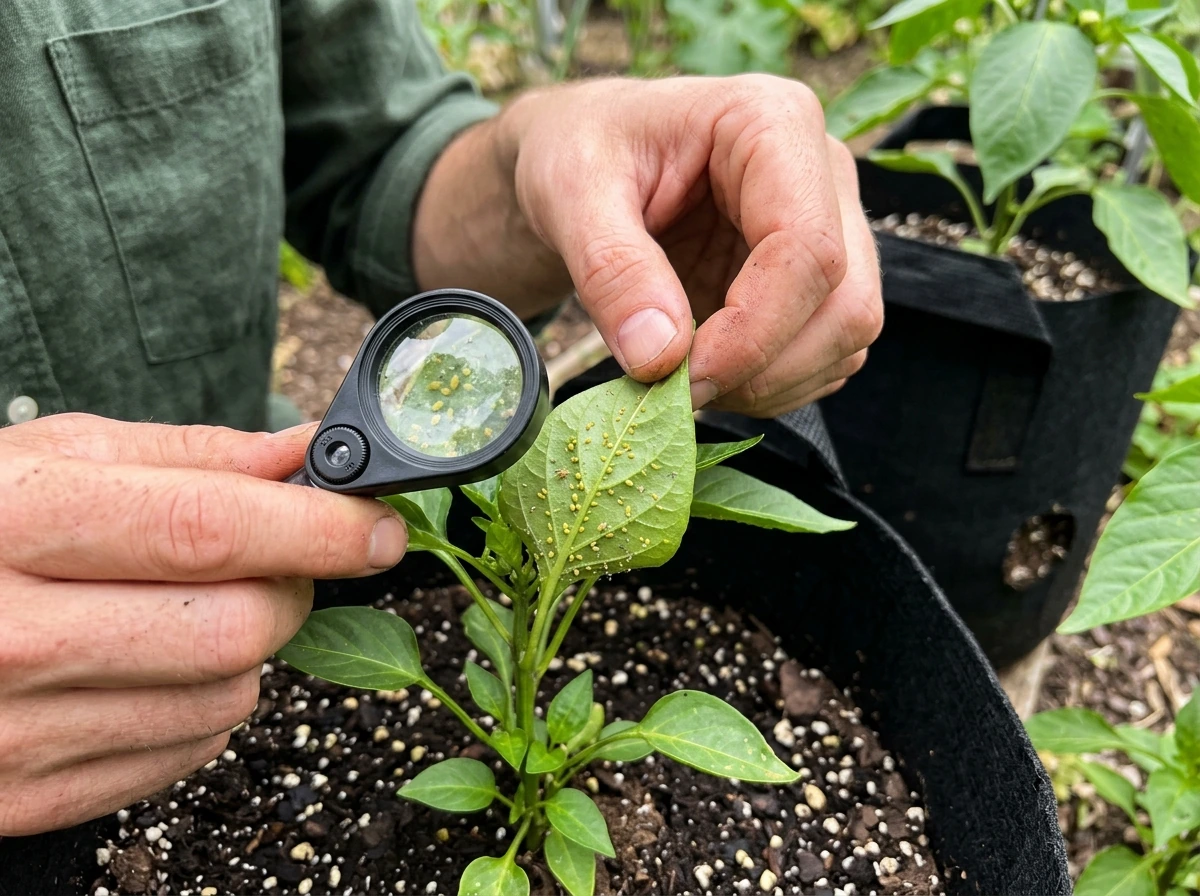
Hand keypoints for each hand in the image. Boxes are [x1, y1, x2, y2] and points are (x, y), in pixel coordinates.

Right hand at [0, 415, 406, 835]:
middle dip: (293, 588)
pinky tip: (154, 664)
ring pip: (230, 696)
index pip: (209, 530)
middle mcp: (12, 634)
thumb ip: (192, 458)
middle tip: (280, 559)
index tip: (379, 526)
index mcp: (15, 525)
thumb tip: (309, 457)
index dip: (319, 528)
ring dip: (249, 647)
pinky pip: (189, 752)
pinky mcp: (31, 797)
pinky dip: (204, 703)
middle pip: (239, 626)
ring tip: (188, 607)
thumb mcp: (53, 460)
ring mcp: (16, 731)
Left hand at [415, 75, 881, 416]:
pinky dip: (768, 386)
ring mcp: (832, 229)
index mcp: (775, 124)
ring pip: (846, 340)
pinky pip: (824, 357)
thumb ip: (610, 270)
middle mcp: (824, 175)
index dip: (753, 332)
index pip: (807, 248)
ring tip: (683, 380)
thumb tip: (658, 356)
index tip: (683, 377)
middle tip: (678, 392)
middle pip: (847, 303)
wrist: (586, 160)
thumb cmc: (579, 152)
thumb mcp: (570, 194)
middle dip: (765, 370)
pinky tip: (707, 372)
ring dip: (768, 386)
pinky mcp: (818, 281)